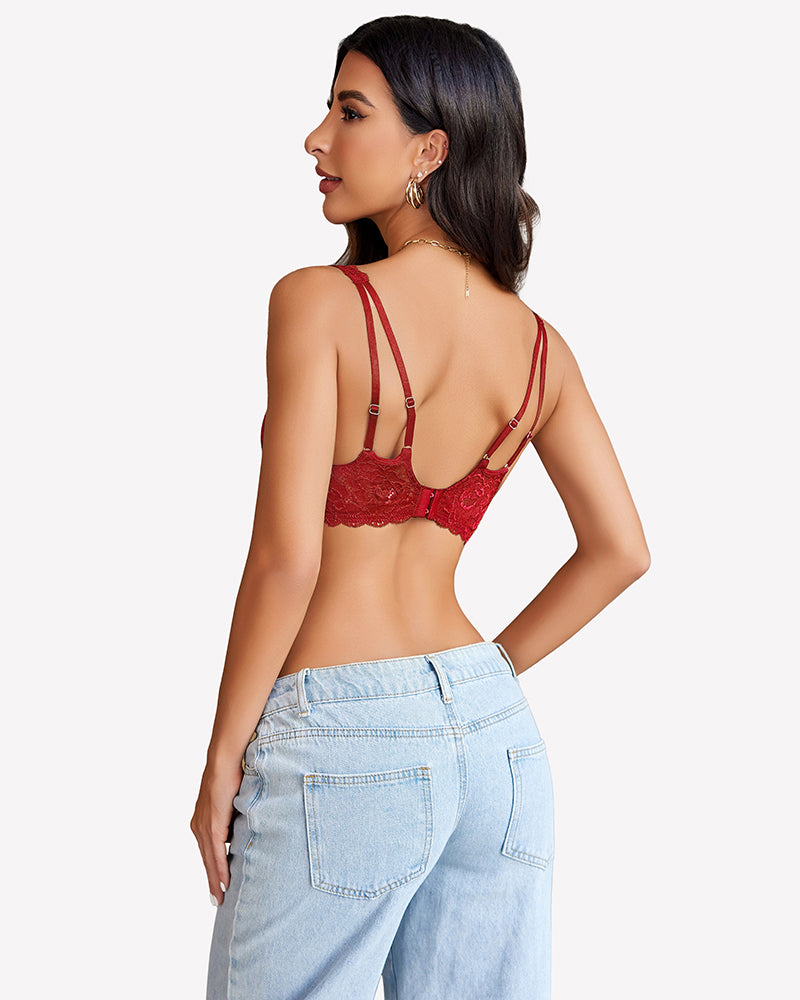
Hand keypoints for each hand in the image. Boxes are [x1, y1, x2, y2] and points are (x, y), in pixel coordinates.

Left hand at [190, 758, 242, 905]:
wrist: (226, 760)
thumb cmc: (232, 774)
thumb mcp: (233, 801)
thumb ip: (235, 817)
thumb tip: (244, 828)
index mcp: (202, 820)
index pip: (208, 850)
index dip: (212, 868)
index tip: (217, 884)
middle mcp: (199, 826)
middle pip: (206, 859)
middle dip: (211, 881)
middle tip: (217, 900)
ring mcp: (204, 827)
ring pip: (209, 861)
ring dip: (215, 881)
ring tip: (221, 898)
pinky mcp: (212, 826)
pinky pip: (216, 854)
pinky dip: (219, 870)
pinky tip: (224, 883)